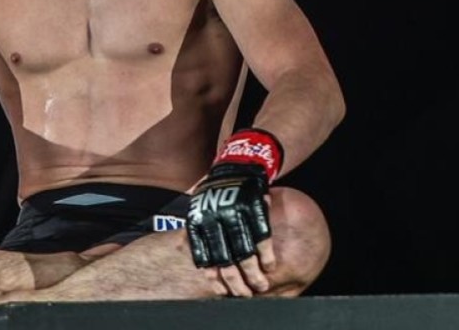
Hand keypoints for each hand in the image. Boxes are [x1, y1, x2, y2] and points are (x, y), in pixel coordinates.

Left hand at [186, 128, 282, 293]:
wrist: (239, 163)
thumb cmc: (218, 189)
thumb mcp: (199, 204)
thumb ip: (197, 227)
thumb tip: (187, 252)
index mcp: (199, 219)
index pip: (204, 255)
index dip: (214, 276)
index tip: (222, 291)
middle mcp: (214, 217)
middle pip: (225, 258)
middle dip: (236, 281)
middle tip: (245, 295)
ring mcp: (235, 212)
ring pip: (245, 251)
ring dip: (254, 273)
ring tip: (260, 286)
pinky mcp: (254, 207)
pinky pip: (262, 236)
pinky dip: (266, 254)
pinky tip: (270, 266)